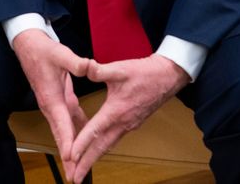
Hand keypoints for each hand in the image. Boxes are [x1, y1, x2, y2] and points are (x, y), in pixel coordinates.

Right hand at [12, 30, 89, 179]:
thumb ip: (76, 62)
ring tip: (79, 169)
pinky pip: (69, 123)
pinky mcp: (59, 101)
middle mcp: (51, 106)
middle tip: (74, 176)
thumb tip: (90, 67)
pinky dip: (75, 135)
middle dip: (68, 157)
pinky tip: (86, 143)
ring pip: (64, 132)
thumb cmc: (43, 50)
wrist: (28, 45)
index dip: (67, 141)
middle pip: (61, 136)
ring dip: (71, 150)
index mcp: (51, 97)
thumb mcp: (60, 53)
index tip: (71, 157)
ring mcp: (54, 105)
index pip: (61, 123)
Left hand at [67, 55, 189, 181]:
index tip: (70, 156)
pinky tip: (96, 150)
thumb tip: (84, 67)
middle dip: (87, 163)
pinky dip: (102, 147)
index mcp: (117, 111)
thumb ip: (99, 71)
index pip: (95, 131)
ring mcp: (128, 125)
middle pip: (101, 147)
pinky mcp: (131, 123)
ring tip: (82, 168)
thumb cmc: (145, 73)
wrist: (168, 77)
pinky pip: (113, 139)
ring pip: (108, 145)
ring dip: (94, 157)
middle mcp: (123, 122)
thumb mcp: (120, 69)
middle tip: (75, 177)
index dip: (81, 144)